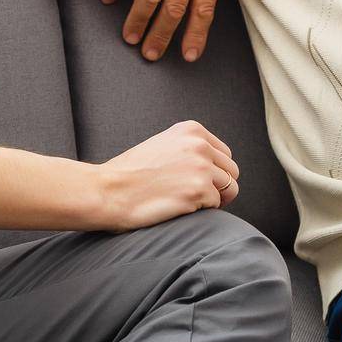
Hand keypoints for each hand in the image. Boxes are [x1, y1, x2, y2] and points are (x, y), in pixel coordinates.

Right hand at [93, 120, 240, 230]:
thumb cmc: (130, 174)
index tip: (200, 182)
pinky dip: (202, 211)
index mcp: (192, 130)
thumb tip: (216, 167)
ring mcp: (200, 167)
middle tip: (198, 198)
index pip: (224, 153)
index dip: (216, 172)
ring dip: (214, 200)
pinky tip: (180, 208)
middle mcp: (200, 144)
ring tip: (189, 203)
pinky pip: (216, 205)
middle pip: (232, 171)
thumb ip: (190, 149)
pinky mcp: (198, 190)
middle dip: (220, 187)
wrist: (109, 191)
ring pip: (230, 189)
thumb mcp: (164, 146)